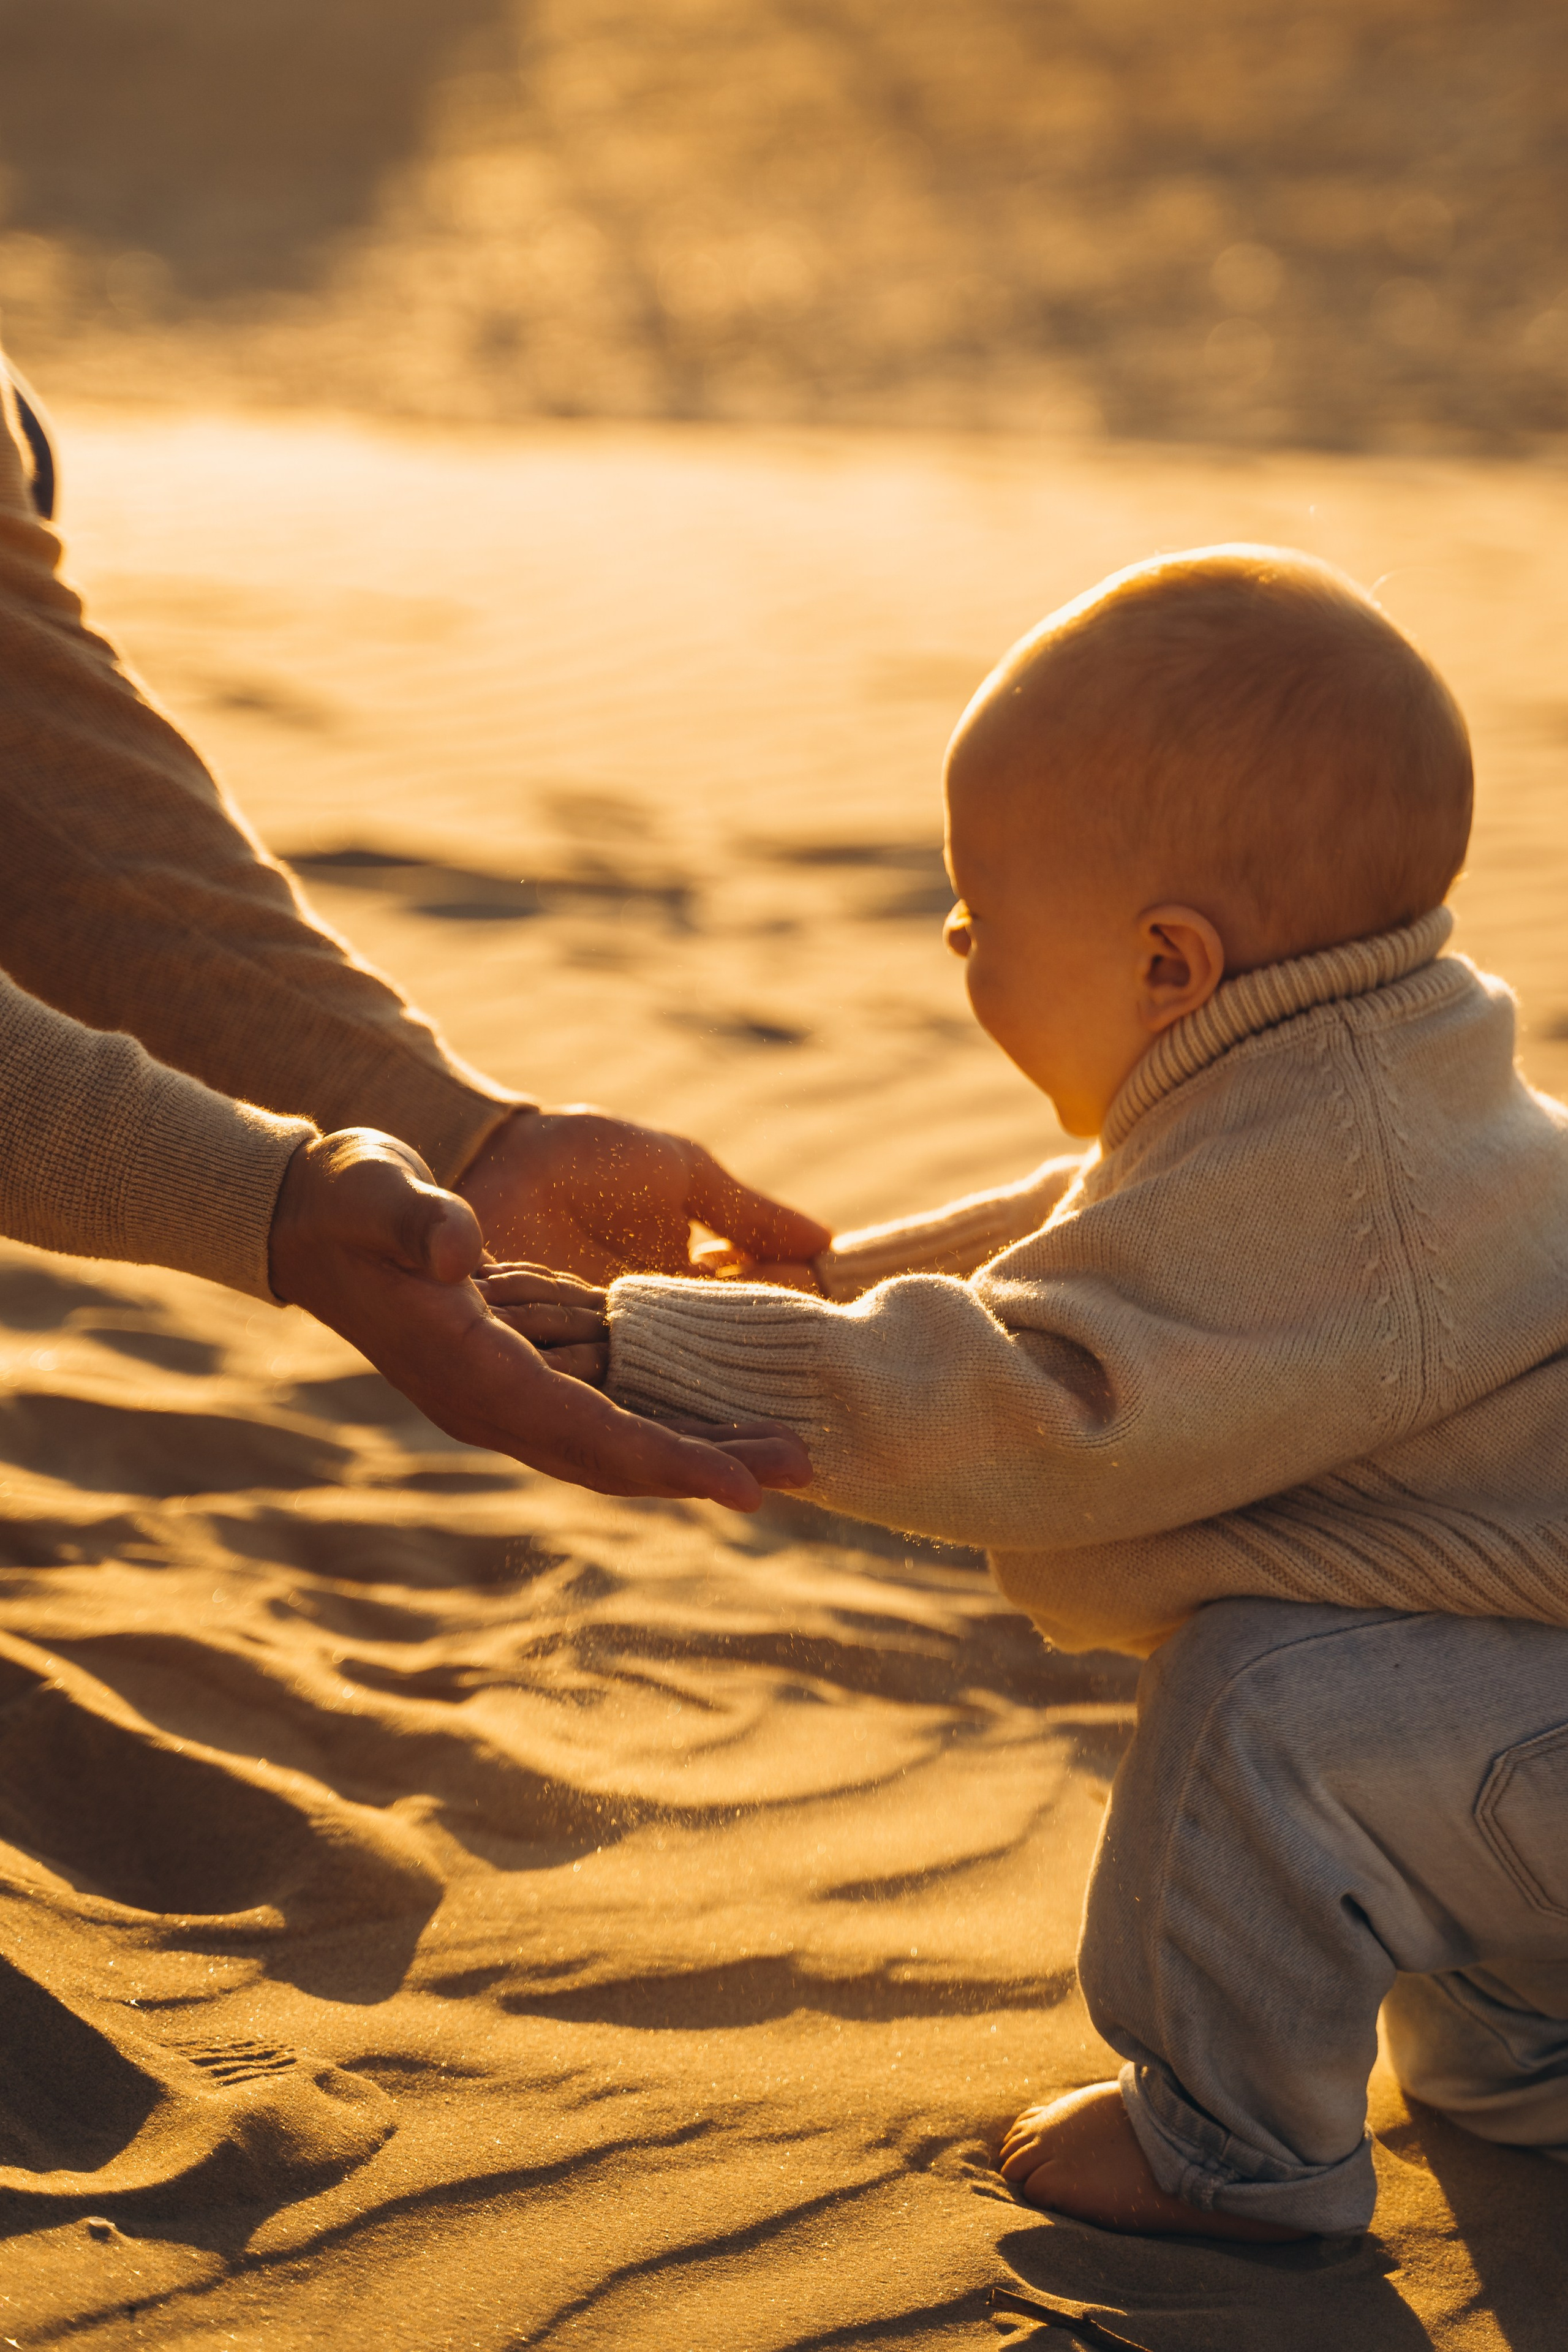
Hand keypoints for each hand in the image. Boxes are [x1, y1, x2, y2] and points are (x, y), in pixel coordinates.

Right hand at [268, 1129, 812, 1508]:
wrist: (311, 1214)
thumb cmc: (349, 1197)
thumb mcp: (377, 1191)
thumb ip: (415, 1220)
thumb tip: (456, 1253)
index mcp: (468, 1372)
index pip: (586, 1434)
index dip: (669, 1462)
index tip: (745, 1487)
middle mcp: (491, 1404)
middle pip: (617, 1459)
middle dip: (708, 1468)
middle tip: (804, 1468)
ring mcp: (505, 1396)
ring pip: (616, 1448)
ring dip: (697, 1453)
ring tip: (786, 1453)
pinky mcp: (518, 1375)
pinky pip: (606, 1419)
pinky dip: (666, 1427)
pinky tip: (721, 1419)